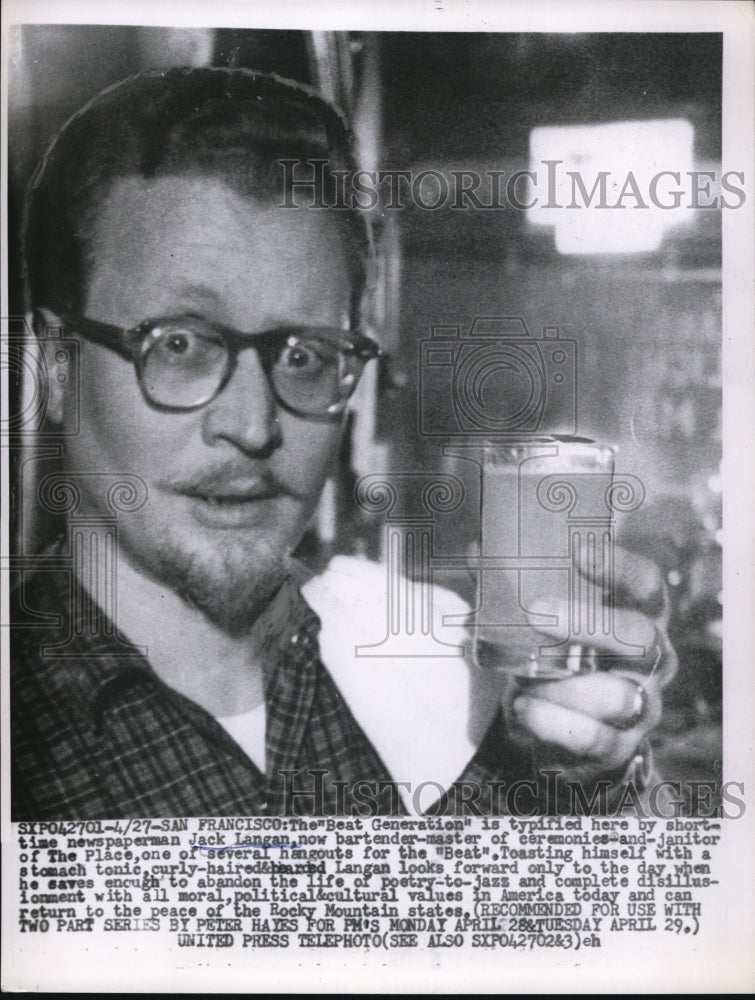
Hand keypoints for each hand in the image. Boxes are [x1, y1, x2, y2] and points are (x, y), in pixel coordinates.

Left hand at [501, 545, 676, 783]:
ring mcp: (642, 707)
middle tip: (537, 612)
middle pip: (641, 638)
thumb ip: (516, 589)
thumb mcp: (549, 624)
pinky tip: (525, 708)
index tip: (580, 551)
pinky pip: (596, 739)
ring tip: (526, 676)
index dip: (620, 566)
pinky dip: (555, 723)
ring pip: (620, 697)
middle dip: (591, 624)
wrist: (573, 736)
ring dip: (567, 686)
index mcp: (639, 618)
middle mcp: (652, 661)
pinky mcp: (621, 748)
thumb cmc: (565, 658)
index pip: (646, 586)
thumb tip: (476, 550)